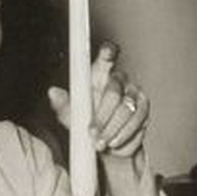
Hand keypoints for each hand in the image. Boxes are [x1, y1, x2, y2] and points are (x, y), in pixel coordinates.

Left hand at [48, 42, 149, 156]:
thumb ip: (62, 103)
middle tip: (92, 132)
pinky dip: (124, 136)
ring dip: (112, 130)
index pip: (106, 58)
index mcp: (100, 75)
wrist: (104, 143)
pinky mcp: (144, 111)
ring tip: (101, 142)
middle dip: (102, 116)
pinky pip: (137, 123)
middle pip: (113, 92)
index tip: (107, 53)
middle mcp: (120, 81)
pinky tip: (114, 143)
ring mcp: (134, 95)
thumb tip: (53, 93)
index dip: (108, 53)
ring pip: (127, 110)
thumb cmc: (86, 121)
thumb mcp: (69, 114)